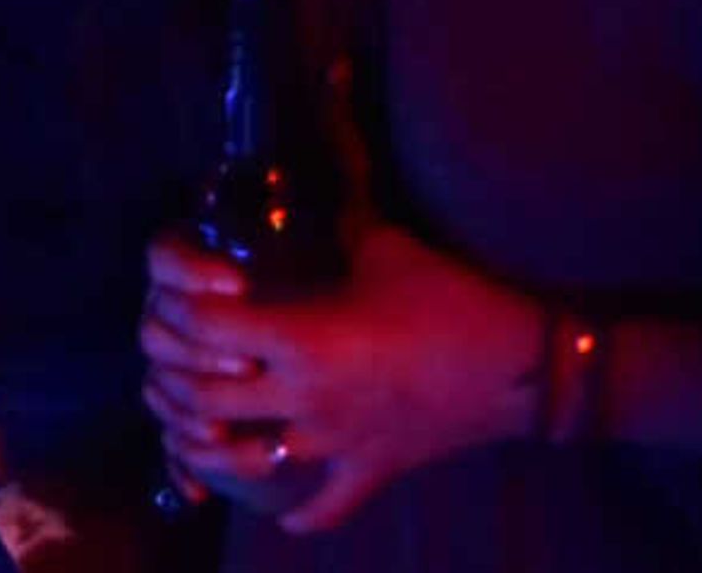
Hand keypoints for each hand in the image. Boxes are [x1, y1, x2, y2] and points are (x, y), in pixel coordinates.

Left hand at [140, 225, 541, 534]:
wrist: (523, 366)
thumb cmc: (452, 299)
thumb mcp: (385, 246)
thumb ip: (335, 220)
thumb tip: (309, 188)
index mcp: (300, 337)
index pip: (204, 329)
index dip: (180, 309)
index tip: (183, 293)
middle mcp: (304, 396)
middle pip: (205, 400)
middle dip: (178, 378)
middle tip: (179, 357)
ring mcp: (335, 442)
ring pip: (248, 460)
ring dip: (216, 445)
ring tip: (206, 424)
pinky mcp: (371, 471)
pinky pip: (324, 507)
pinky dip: (299, 513)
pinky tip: (283, 512)